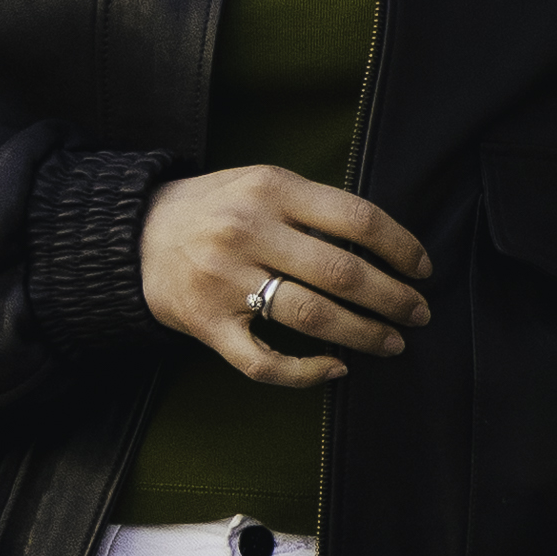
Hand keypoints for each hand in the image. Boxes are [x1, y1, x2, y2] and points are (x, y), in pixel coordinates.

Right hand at [141, 166, 432, 385]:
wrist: (133, 236)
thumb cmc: (214, 209)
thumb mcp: (261, 183)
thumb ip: (315, 206)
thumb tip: (386, 247)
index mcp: (270, 190)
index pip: (357, 219)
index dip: (401, 248)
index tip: (423, 268)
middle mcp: (248, 233)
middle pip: (342, 273)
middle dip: (394, 299)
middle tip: (419, 314)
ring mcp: (225, 282)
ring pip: (313, 318)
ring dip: (364, 335)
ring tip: (392, 343)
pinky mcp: (208, 325)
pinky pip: (265, 361)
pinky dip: (307, 372)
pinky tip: (335, 368)